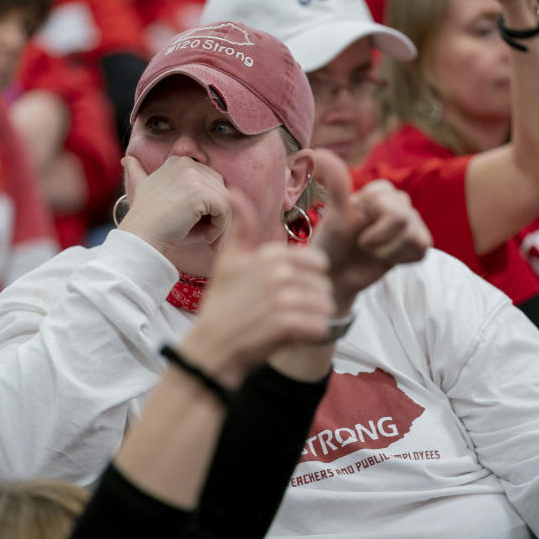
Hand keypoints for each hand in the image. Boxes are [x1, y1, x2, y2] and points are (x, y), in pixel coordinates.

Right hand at [120, 155, 230, 253]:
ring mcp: (193, 176)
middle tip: (211, 235)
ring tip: (210, 241)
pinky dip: (221, 228)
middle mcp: (186, 164)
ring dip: (222, 224)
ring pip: (225, 200)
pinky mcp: (200, 193)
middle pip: (220, 189)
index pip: (209, 181)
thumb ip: (138, 172)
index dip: (210, 204)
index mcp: (178, 162)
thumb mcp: (141, 189)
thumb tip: (126, 160)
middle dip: (219, 213)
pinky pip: (225, 210)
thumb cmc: (146, 220)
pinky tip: (208, 240)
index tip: (203, 224)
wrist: (140, 236)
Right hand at [181, 191, 333, 388]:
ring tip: (292, 325)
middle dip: (314, 300)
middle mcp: (278, 273)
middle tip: (290, 313)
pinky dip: (313, 334)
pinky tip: (294, 337)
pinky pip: (321, 326)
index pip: (318, 262)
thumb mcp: (228, 261)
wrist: (212, 348)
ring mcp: (283, 299)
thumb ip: (239, 227)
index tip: (290, 291)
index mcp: (270, 255)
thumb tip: (233, 191)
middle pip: (324, 285)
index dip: (310, 279)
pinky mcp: (288, 326)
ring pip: (326, 306)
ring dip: (315, 318)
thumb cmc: (223, 304)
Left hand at [312, 149, 431, 314]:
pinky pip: (422, 248)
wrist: (337, 276)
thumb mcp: (334, 214)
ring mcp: (410, 223)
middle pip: (402, 218)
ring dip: (388, 251)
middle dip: (378, 239)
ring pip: (414, 236)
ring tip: (373, 252)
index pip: (389, 202)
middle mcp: (398, 203)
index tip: (355, 227)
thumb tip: (318, 151)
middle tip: (362, 244)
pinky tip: (387, 259)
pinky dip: (401, 258)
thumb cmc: (332, 244)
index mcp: (379, 192)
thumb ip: (335, 183)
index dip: (371, 222)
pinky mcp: (418, 243)